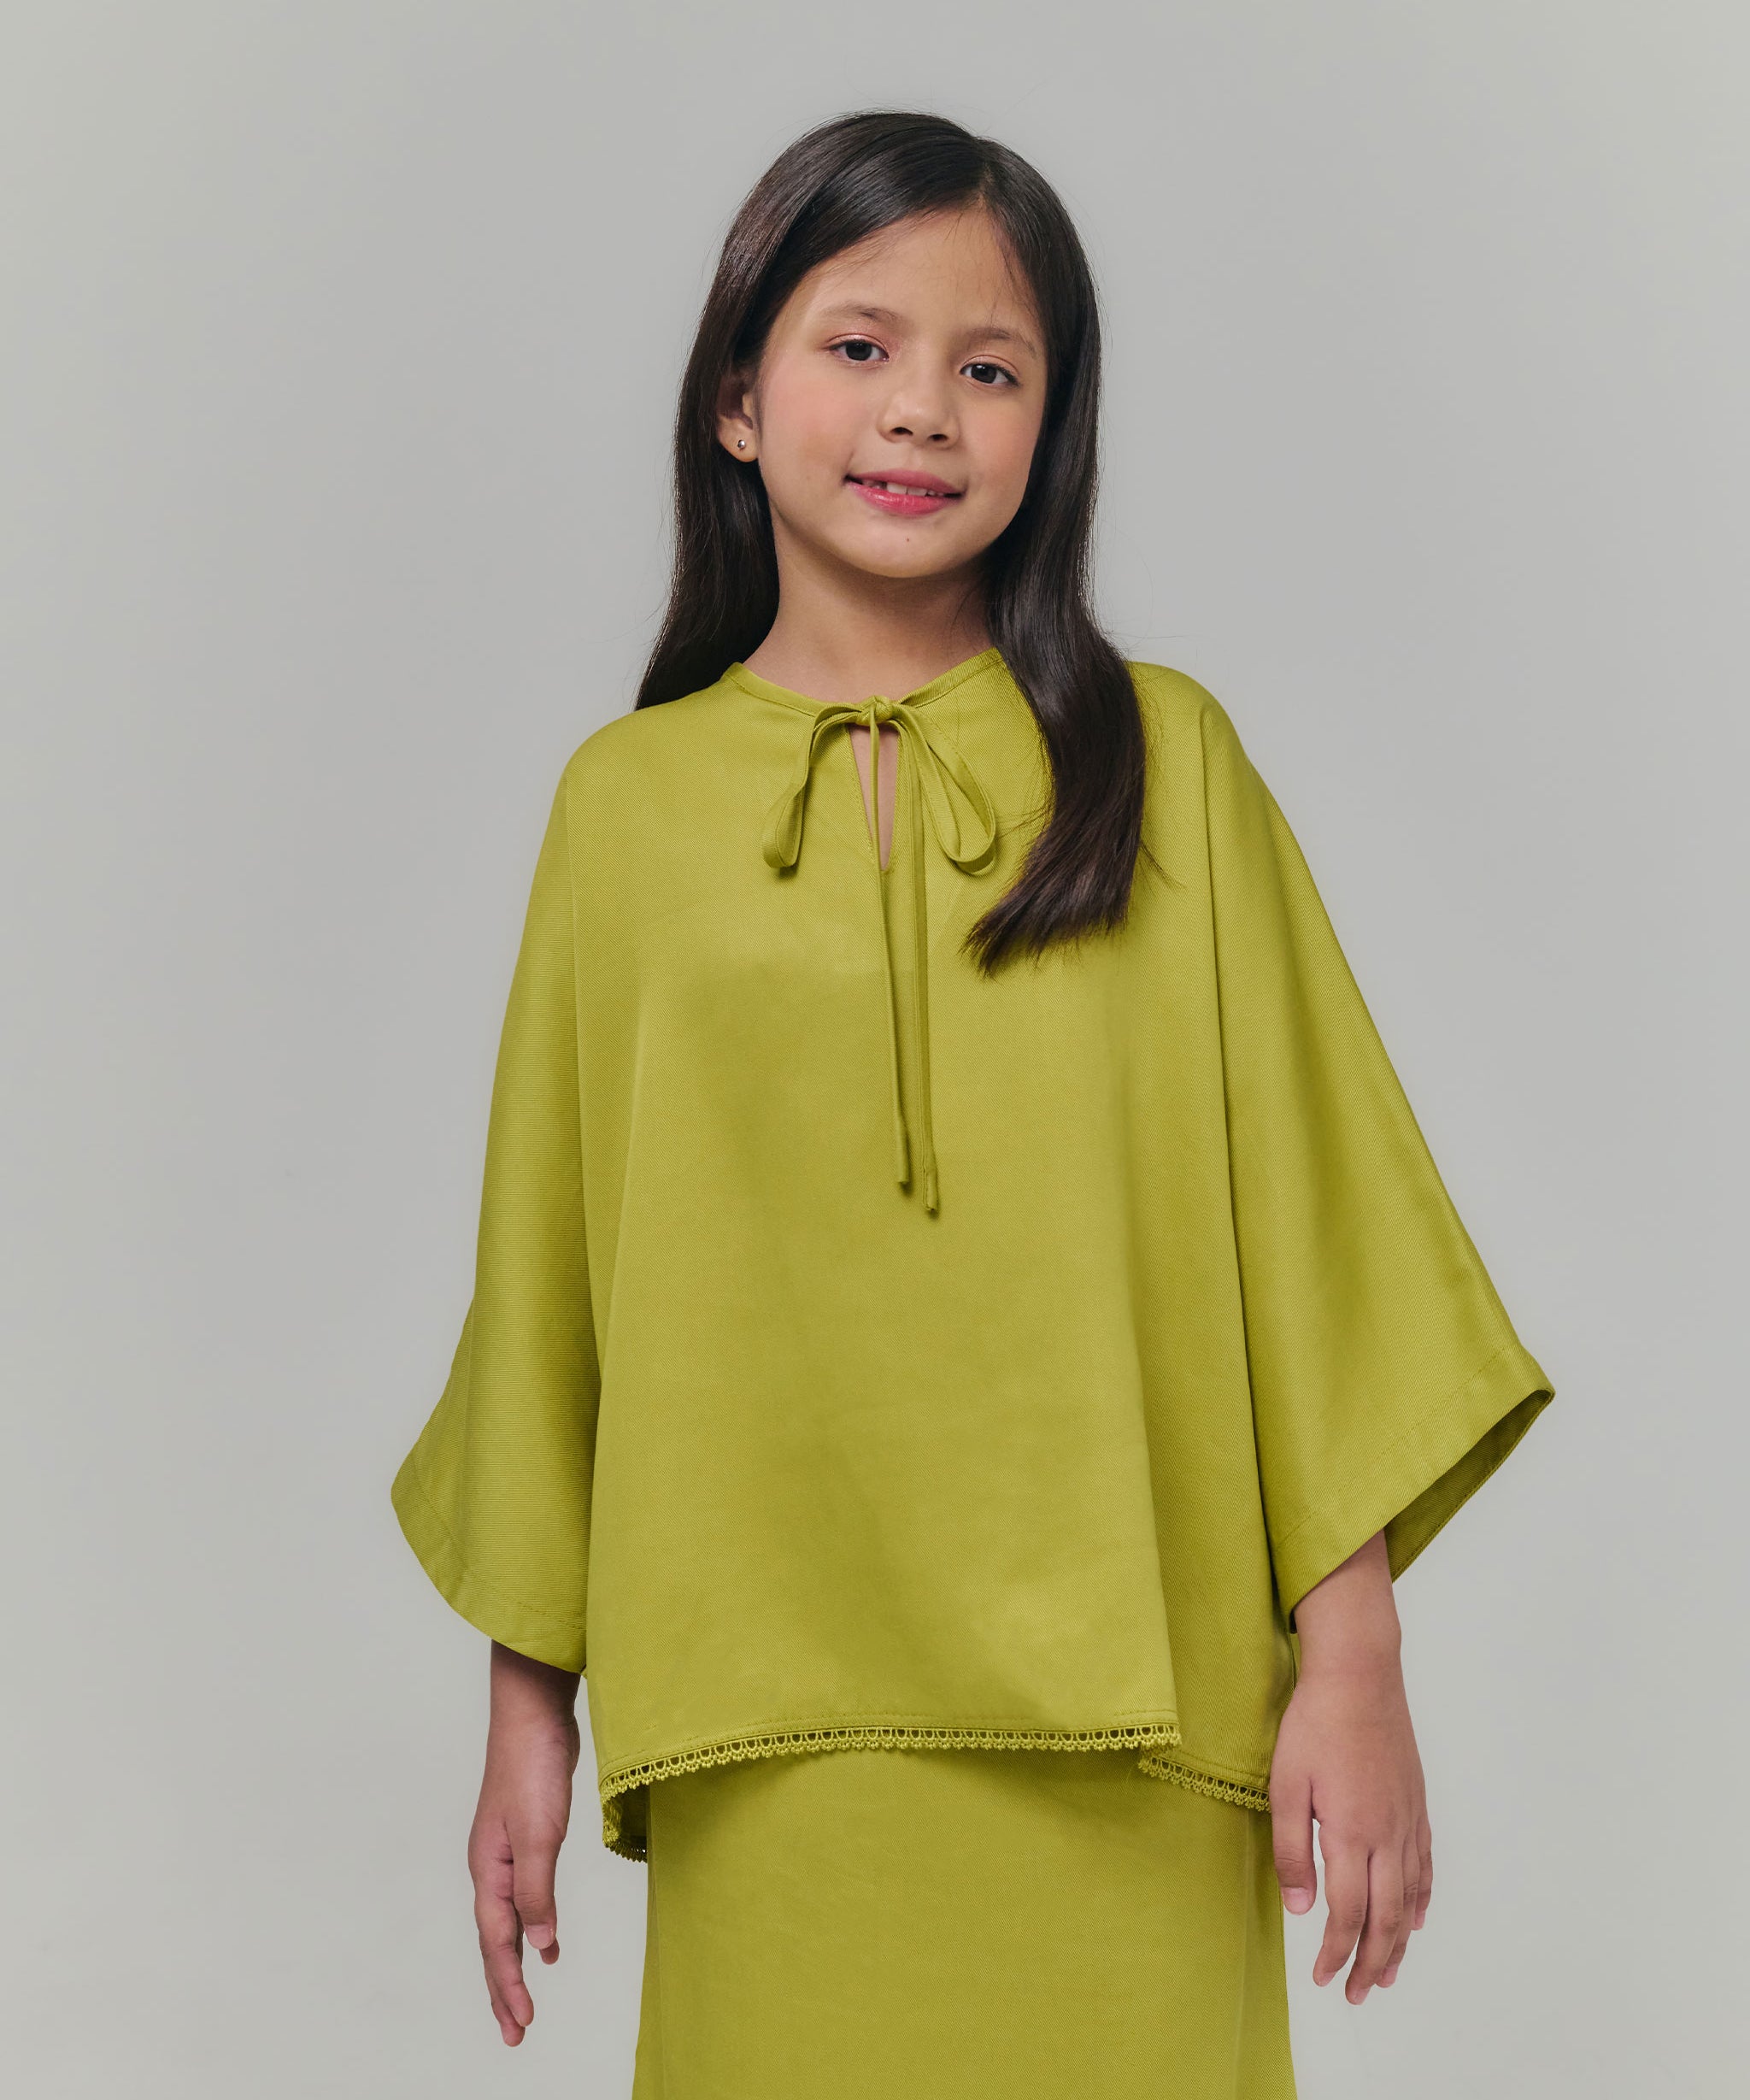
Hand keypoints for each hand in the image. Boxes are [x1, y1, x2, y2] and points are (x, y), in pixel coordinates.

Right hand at [468, 1642, 582, 2045]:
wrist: (535, 1712)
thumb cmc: (533, 1765)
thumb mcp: (539, 1833)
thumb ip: (537, 1890)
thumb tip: (538, 1946)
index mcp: (487, 1869)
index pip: (497, 1941)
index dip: (508, 1985)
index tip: (521, 2025)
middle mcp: (490, 1866)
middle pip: (493, 1940)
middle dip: (502, 1989)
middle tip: (514, 2034)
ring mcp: (505, 1852)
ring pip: (505, 1922)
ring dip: (513, 1963)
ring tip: (523, 2003)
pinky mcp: (525, 1837)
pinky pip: (523, 1898)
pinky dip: (531, 1927)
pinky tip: (548, 1940)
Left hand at [1268, 1532, 1432, 2003]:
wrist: (1360, 1674)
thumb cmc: (1315, 1723)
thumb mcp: (1286, 1784)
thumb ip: (1292, 1850)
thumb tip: (1301, 1909)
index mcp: (1352, 1834)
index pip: (1348, 1914)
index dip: (1337, 1953)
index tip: (1324, 1979)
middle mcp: (1388, 1836)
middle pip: (1386, 1918)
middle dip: (1372, 1962)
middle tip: (1359, 1994)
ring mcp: (1407, 1820)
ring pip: (1410, 1899)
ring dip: (1399, 1942)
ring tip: (1389, 1973)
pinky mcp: (1416, 1804)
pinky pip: (1425, 1865)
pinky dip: (1421, 1900)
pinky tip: (1417, 1917)